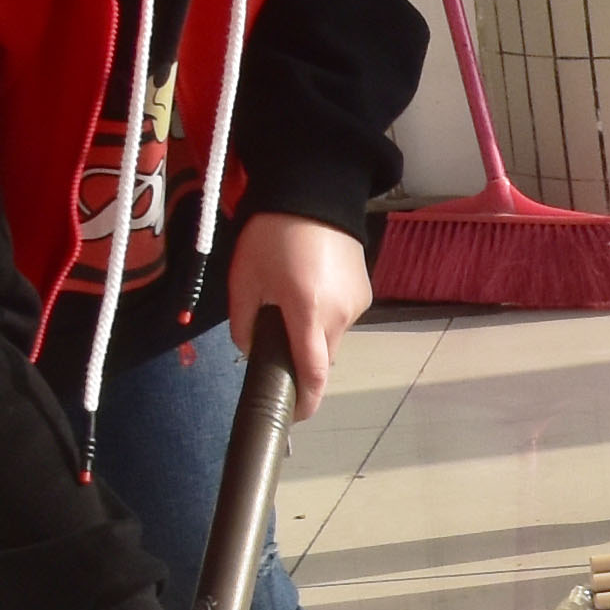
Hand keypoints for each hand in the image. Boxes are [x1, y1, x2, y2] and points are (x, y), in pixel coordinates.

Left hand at [228, 209, 371, 400]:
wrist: (315, 192)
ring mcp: (357, 304)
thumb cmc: (272, 235)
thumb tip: (250, 348)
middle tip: (276, 348)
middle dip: (303, 363)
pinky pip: (342, 317)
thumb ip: (245, 322)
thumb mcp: (244, 278)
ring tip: (290, 304)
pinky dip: (324, 316)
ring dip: (312, 336)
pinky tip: (308, 289)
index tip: (294, 417)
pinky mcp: (365, 291)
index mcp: (308, 315)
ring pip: (332, 338)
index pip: (313, 374)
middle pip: (323, 359)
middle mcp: (341, 316)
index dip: (305, 402)